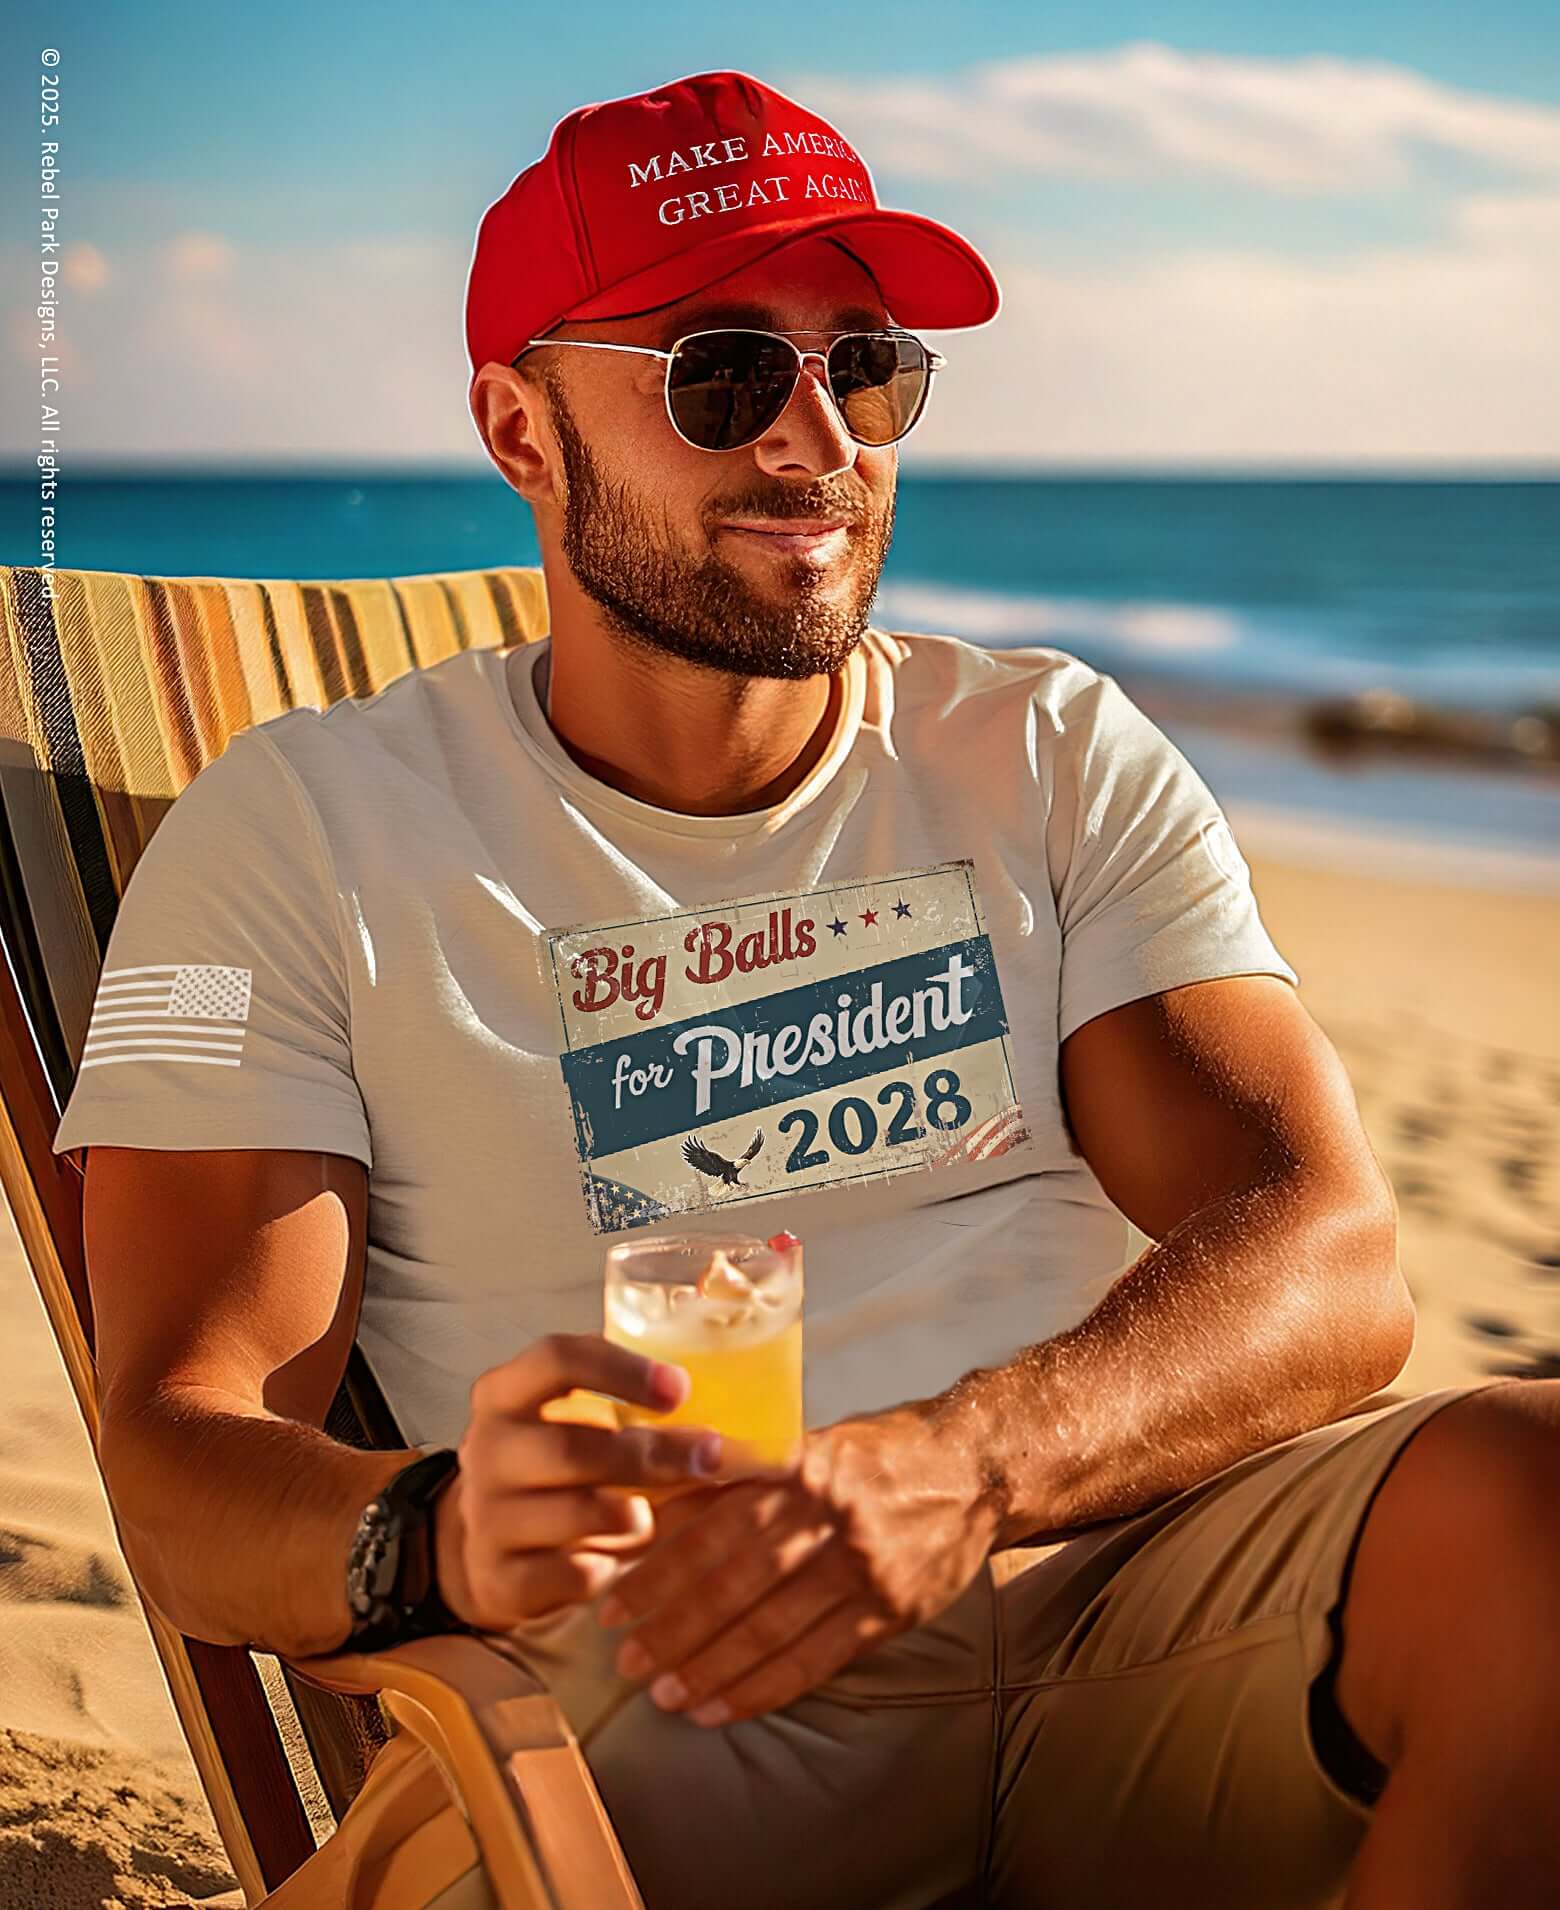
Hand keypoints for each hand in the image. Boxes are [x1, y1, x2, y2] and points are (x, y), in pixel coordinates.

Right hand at [435, 1332, 750, 1631]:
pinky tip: (614, 1563)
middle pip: (572, 1447)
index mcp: (506, 1392)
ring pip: (570, 1514)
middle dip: (650, 1456)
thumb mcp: (575, 1419)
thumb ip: (632, 1399)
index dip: (622, 1369)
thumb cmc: (559, 1464)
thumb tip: (726, 1388)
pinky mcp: (497, 1575)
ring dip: (628, 1516)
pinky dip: (600, 1570)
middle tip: (707, 1458)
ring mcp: (486, 1514)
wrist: (492, 1544)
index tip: (680, 1387)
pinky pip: (562, 1574)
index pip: (557, 1359)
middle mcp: (486, 1447)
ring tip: (650, 1517)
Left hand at [593, 1405, 1000, 1726]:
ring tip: (664, 1696)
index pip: (714, 1526)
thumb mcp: (804, 1444)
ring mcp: (864, 1568)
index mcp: (799, 1466)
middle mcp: (830, 1517)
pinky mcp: (891, 1612)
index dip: (659, 1569)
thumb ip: (736, 1478)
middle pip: (737, 1583)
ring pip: (773, 1629)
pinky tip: (722, 1707)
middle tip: (624, 1662)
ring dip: (712, 1668)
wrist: (972, 1466)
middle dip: (674, 1628)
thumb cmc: (870, 1453)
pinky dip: (765, 1689)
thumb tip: (652, 1512)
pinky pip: (818, 1660)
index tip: (612, 1602)